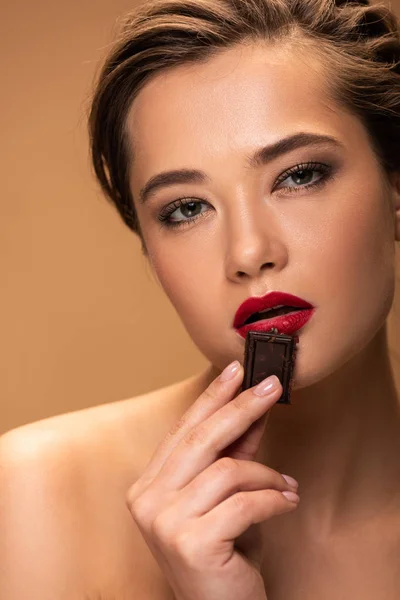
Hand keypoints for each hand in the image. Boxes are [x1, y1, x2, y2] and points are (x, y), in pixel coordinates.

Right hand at [126, 361, 298, 599]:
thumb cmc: (221, 554)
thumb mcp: (225, 497)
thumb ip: (234, 454)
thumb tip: (253, 409)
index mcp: (147, 485)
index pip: (183, 429)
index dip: (212, 396)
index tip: (236, 369)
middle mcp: (147, 500)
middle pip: (201, 439)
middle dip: (241, 407)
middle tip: (272, 386)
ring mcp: (164, 523)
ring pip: (227, 471)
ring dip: (267, 475)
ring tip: (287, 486)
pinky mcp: (191, 544)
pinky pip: (245, 503)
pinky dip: (274, 500)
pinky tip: (287, 503)